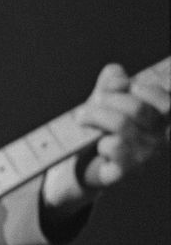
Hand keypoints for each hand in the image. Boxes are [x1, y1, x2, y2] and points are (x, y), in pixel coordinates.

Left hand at [45, 63, 169, 212]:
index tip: (118, 89)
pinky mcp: (127, 173)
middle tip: (89, 104)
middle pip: (137, 108)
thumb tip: (115, 72)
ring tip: (82, 118)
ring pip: (122, 124)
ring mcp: (147, 158)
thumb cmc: (101, 129)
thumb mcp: (105, 103)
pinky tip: (98, 144)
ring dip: (95, 116)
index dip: (140, 89)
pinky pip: (114, 146)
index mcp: (161, 121)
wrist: (84, 165)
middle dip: (107, 99)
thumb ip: (112, 85)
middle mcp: (160, 140)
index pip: (165, 101)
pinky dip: (100, 140)